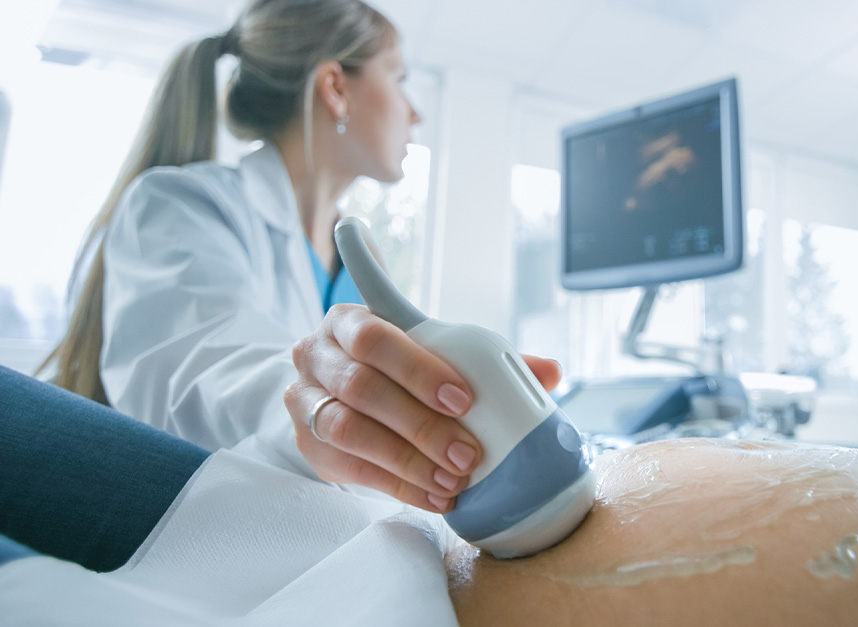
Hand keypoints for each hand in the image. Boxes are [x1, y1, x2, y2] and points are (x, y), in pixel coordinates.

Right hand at [285, 304, 561, 512]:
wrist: (338, 392)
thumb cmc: (397, 367)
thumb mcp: (433, 354)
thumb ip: (487, 360)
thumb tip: (549, 371)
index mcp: (349, 321)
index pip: (377, 338)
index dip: (419, 369)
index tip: (463, 399)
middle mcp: (317, 355)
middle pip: (363, 388)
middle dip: (421, 425)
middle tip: (467, 454)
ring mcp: (304, 400)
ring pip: (349, 430)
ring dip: (407, 461)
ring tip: (452, 482)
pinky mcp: (307, 444)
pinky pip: (350, 468)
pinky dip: (398, 485)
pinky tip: (434, 496)